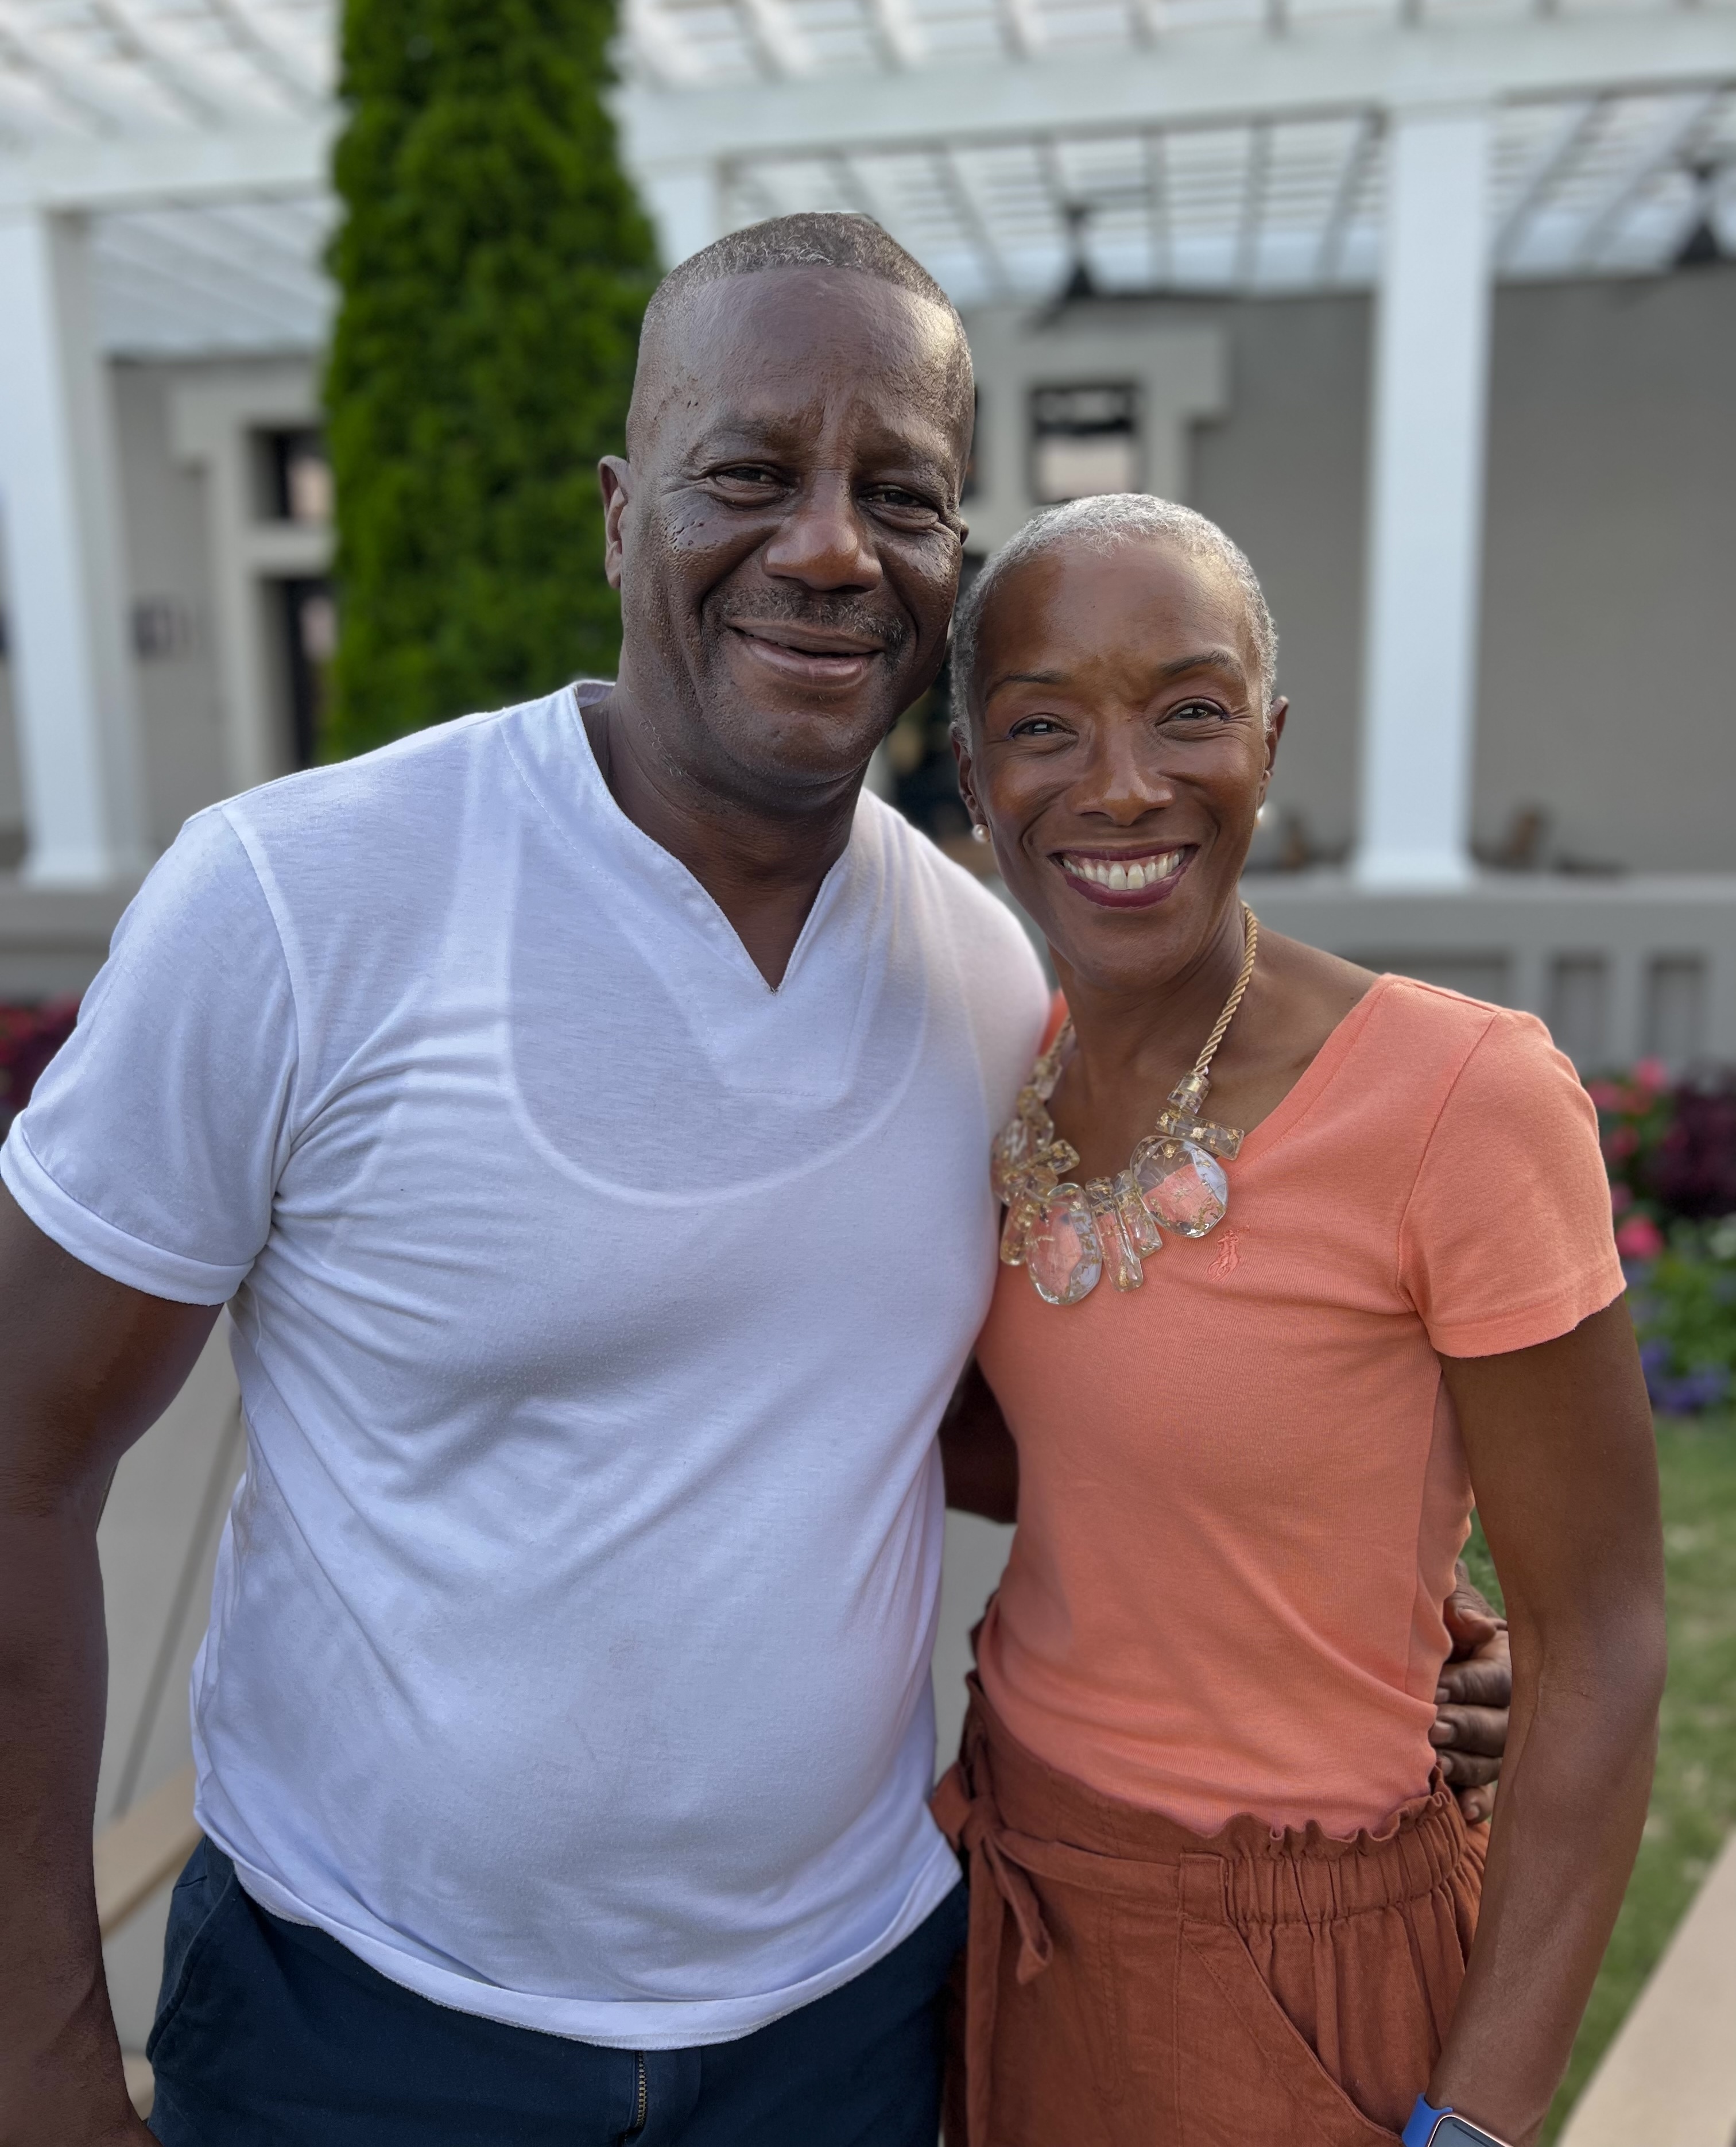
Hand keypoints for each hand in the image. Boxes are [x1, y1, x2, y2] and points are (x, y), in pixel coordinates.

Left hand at [1431, 1561, 1510, 1824]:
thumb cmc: (1436, 1617)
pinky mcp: (1478, 1768)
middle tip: (1434, 1730)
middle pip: (1500, 1729)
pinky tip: (1464, 1813)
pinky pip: (1484, 1792)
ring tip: (1437, 1766)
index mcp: (1506, 1663)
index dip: (1465, 1688)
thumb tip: (1477, 1627)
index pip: (1495, 1681)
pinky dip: (1475, 1803)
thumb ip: (1458, 1608)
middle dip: (1466, 1729)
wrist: (1423, 1640)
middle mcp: (1509, 1708)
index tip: (1434, 1691)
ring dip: (1466, 1767)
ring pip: (1492, 1764)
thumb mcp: (1447, 1602)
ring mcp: (1496, 1743)